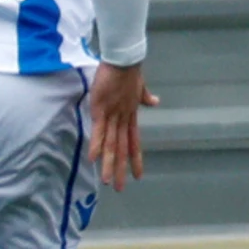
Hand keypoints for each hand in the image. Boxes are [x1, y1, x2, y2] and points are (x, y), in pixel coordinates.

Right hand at [89, 62, 159, 191]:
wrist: (125, 60)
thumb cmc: (129, 72)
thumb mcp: (139, 88)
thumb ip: (145, 97)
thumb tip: (155, 101)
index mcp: (131, 116)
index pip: (134, 143)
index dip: (135, 159)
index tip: (138, 175)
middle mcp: (123, 120)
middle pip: (121, 149)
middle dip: (120, 169)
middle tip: (119, 188)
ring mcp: (112, 116)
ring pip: (110, 144)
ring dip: (107, 163)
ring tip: (106, 180)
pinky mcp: (101, 109)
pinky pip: (99, 130)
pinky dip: (96, 144)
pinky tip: (93, 159)